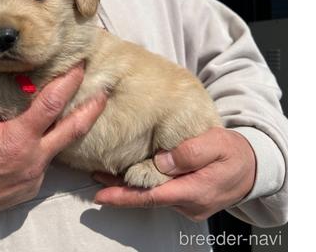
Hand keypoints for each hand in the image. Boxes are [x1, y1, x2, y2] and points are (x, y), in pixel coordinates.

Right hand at [0, 64, 107, 232]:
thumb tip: (2, 83)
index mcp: (16, 140)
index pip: (51, 105)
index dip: (68, 82)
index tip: (80, 66)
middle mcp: (33, 160)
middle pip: (74, 129)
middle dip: (92, 107)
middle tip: (104, 90)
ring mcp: (35, 177)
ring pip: (58, 146)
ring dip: (67, 126)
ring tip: (73, 108)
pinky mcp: (32, 188)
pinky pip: (44, 160)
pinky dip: (45, 144)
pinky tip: (37, 135)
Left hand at [93, 127, 255, 220]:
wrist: (253, 168)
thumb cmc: (235, 153)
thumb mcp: (217, 144)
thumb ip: (190, 152)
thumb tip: (162, 160)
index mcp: (194, 191)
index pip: (152, 197)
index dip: (125, 197)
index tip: (102, 195)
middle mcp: (188, 203)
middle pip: (147, 198)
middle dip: (119, 192)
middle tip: (95, 181)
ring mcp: (187, 204)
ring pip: (152, 196)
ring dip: (128, 188)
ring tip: (104, 175)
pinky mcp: (185, 199)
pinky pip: (159, 193)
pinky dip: (142, 186)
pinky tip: (127, 176)